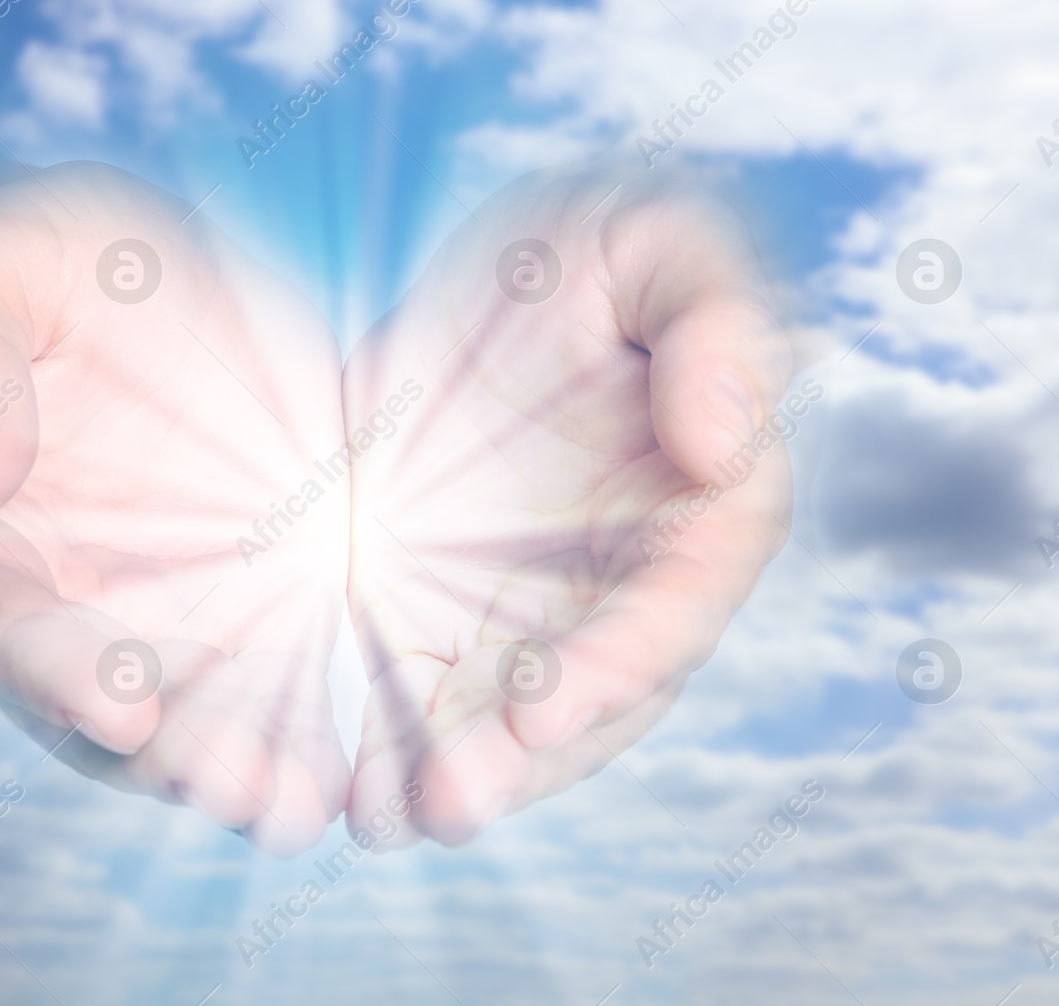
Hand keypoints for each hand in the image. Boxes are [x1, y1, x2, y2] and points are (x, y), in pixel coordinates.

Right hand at [0, 162, 350, 853]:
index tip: (120, 698)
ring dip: (216, 772)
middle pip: (68, 695)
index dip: (36, 656)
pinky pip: (246, 698)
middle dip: (151, 746)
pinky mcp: (224, 628)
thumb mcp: (6, 252)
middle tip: (220, 785)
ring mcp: (128, 622)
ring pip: (156, 722)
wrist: (200, 290)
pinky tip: (337, 777)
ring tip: (286, 806)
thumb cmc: (77, 260)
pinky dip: (284, 742)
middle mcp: (31, 593)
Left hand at [341, 169, 792, 845]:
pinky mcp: (442, 617)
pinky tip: (330, 782)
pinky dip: (379, 744)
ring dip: (447, 778)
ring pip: (500, 723)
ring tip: (380, 816)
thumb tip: (728, 443)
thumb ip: (717, 322)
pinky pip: (415, 696)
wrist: (463, 288)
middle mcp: (621, 588)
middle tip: (445, 803)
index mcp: (700, 511)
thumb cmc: (581, 253)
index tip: (544, 711)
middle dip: (520, 761)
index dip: (619, 667)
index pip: (677, 609)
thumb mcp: (654, 241)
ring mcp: (531, 615)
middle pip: (590, 702)